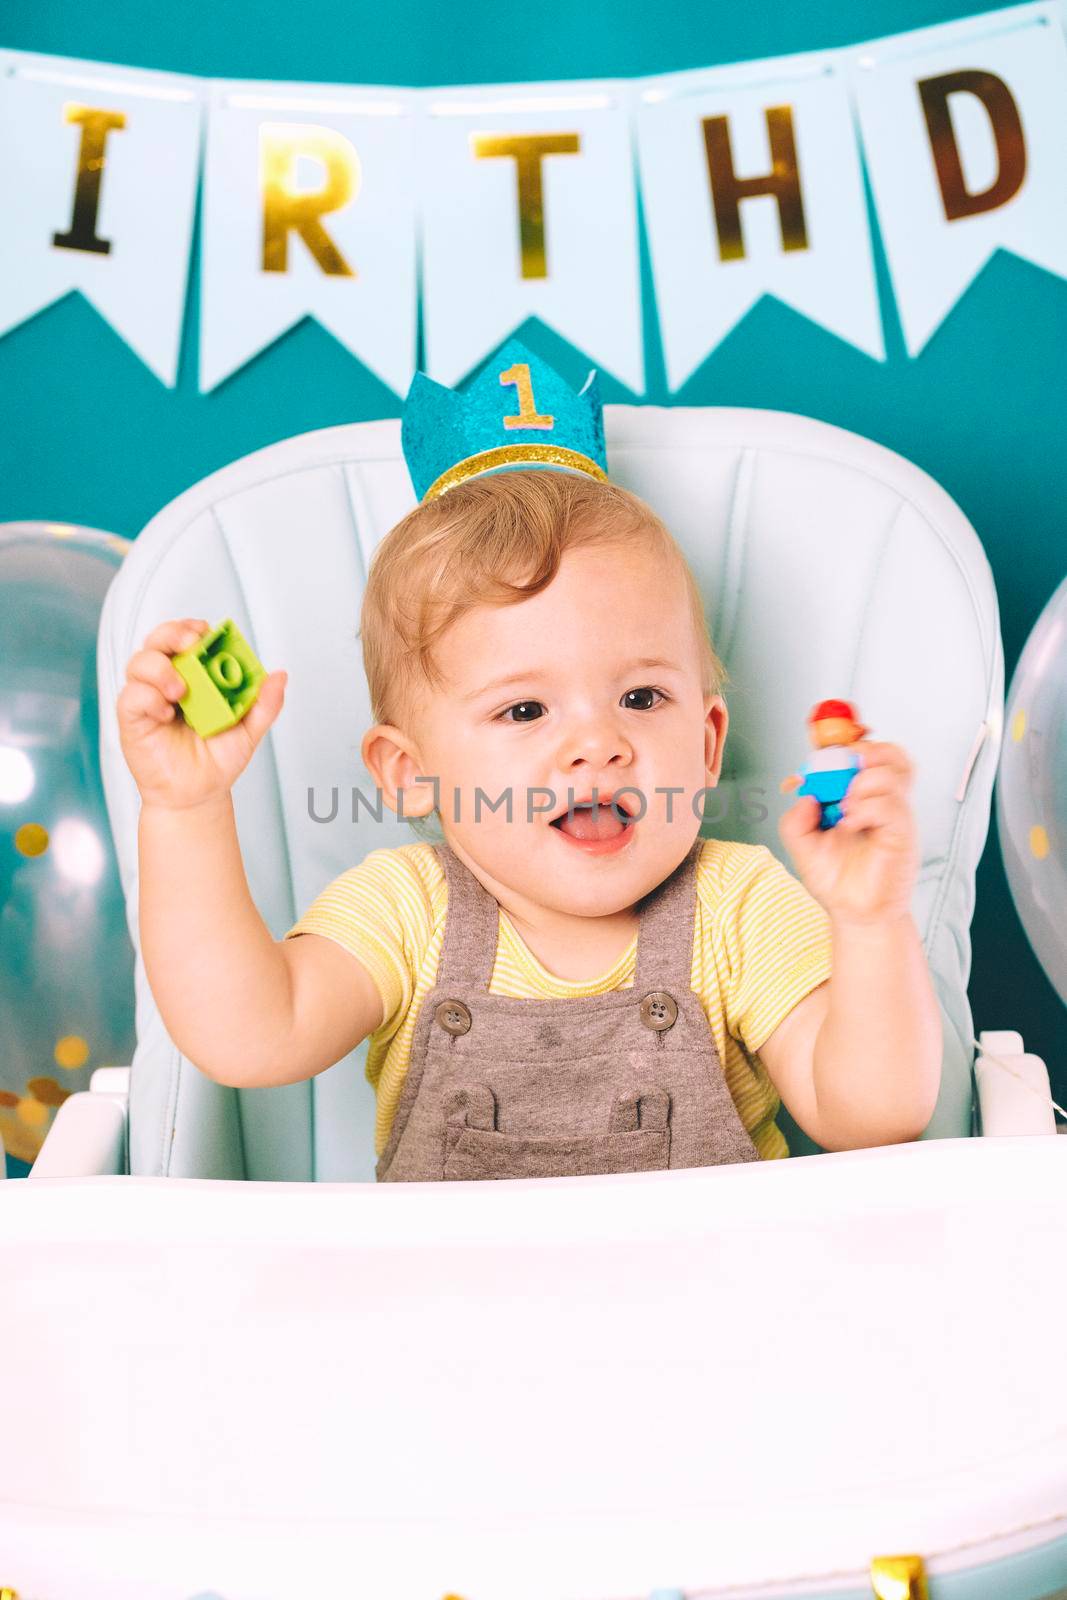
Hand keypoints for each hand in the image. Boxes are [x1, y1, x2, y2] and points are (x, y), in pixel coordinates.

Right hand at [117, 617, 286, 810]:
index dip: (192, 628)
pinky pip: (131, 696)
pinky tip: (166, 713)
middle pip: (158, 640)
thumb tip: (280, 675)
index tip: (206, 632)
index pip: (185, 637)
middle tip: (191, 645)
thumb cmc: (217, 760)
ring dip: (160, 668)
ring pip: (139, 662)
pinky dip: (147, 697)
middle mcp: (167, 680)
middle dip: (172, 634)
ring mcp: (148, 698)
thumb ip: (264, 704)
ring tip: (181, 690)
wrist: (198, 796)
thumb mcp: (249, 731)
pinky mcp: (133, 718)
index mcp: (193, 676)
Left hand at [777, 740, 919, 926]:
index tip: (821, 748)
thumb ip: (795, 821)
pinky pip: (893, 806)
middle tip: (841, 768)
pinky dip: (868, 808)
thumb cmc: (836, 879)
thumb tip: (804, 795)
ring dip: (863, 782)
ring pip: (893, 772)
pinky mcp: (902, 834)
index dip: (846, 743)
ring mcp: (895, 816)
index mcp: (861, 796)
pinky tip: (851, 824)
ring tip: (844, 807)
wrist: (856, 915)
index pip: (865, 754)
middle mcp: (882, 800)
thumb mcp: (802, 846)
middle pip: (890, 753)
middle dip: (864, 750)